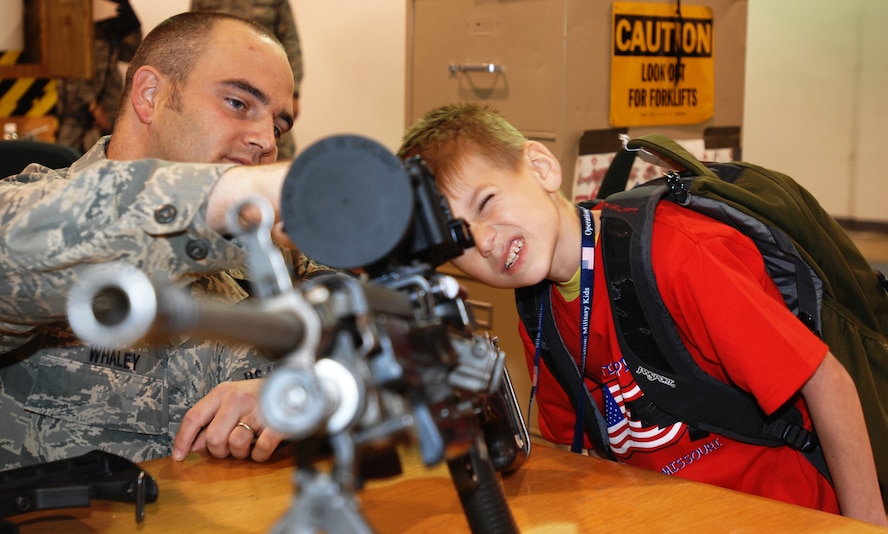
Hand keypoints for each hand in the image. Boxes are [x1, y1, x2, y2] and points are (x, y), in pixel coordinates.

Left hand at [171, 379, 286, 461]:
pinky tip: (261, 449)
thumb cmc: (262, 395)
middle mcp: (238, 398)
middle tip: (230, 448)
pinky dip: (259, 455)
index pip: (194, 416)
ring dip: (241, 453)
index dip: (183, 439)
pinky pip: (260, 450)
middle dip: (220, 451)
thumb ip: (213, 419)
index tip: (179, 456)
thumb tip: (194, 444)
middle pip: (213, 438)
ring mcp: (258, 410)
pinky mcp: (276, 423)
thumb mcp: (234, 400)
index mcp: (224, 392)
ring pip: (235, 444)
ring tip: (248, 445)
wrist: (297, 387)